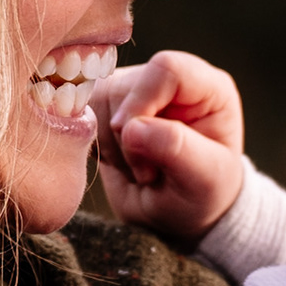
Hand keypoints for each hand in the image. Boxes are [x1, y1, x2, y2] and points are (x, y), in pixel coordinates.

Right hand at [90, 52, 245, 242]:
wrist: (178, 216)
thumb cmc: (203, 195)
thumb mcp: (203, 180)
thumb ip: (176, 149)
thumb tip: (131, 128)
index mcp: (206, 87)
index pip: (166, 69)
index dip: (144, 104)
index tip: (142, 147)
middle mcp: (169, 81)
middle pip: (123, 87)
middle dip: (125, 138)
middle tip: (146, 172)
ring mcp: (134, 90)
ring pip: (97, 101)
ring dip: (110, 146)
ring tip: (137, 169)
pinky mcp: (107, 106)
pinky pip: (79, 116)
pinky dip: (95, 148)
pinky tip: (119, 163)